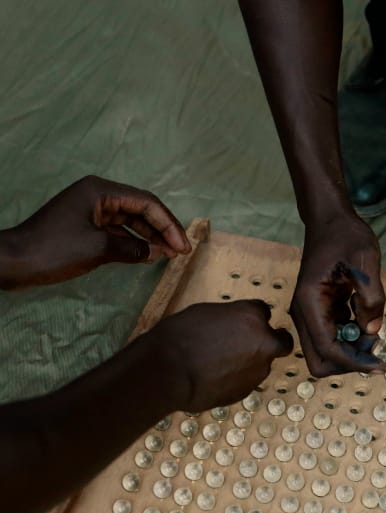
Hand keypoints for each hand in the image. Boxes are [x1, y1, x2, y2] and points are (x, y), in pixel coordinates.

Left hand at [0, 175, 189, 288]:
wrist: (14, 262)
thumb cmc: (54, 249)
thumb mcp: (98, 249)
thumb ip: (133, 249)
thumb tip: (156, 253)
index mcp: (100, 191)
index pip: (146, 203)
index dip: (169, 224)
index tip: (183, 247)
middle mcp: (98, 196)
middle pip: (141, 210)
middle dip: (163, 230)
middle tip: (181, 251)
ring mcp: (91, 211)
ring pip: (131, 221)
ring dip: (150, 237)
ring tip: (168, 255)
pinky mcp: (86, 226)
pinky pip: (118, 231)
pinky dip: (134, 243)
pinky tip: (147, 255)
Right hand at [143, 300, 293, 410]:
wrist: (168, 372)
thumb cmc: (180, 335)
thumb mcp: (206, 313)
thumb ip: (230, 318)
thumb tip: (235, 324)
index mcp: (252, 316)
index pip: (265, 311)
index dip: (255, 317)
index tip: (247, 322)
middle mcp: (263, 342)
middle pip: (281, 341)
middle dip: (273, 341)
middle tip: (256, 344)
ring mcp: (258, 369)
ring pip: (264, 363)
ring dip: (251, 362)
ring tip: (222, 364)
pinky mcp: (248, 389)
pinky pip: (248, 380)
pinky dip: (238, 378)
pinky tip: (216, 378)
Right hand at [291, 213, 385, 376]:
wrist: (330, 220)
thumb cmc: (346, 236)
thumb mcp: (366, 261)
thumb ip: (371, 298)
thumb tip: (371, 331)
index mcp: (310, 302)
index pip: (327, 349)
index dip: (354, 362)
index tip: (381, 364)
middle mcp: (304, 313)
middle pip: (320, 360)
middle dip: (349, 361)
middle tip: (374, 344)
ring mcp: (309, 314)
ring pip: (326, 352)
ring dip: (351, 350)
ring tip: (373, 328)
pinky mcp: (319, 312)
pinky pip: (333, 337)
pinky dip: (351, 338)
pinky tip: (366, 318)